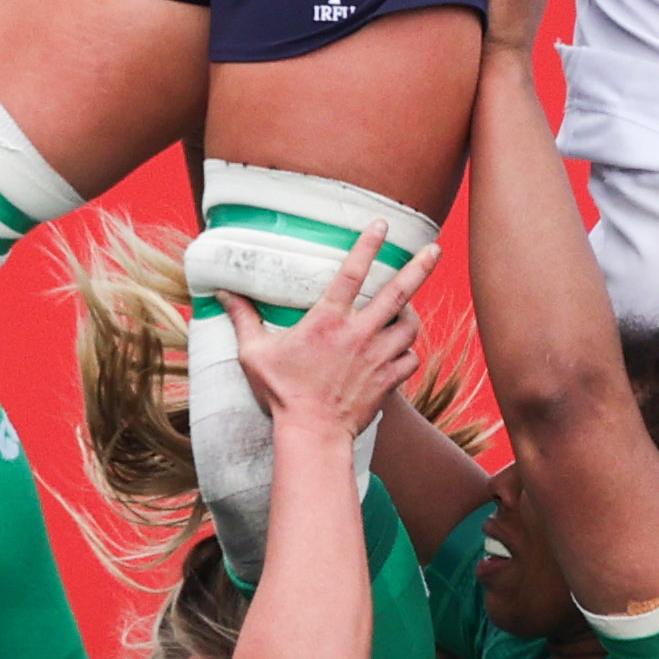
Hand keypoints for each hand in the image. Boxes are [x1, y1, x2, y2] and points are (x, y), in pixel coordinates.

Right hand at [227, 229, 418, 444]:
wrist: (313, 433)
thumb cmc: (282, 393)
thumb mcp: (255, 353)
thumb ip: (243, 319)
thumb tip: (224, 293)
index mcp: (328, 320)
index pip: (352, 272)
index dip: (368, 245)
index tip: (381, 225)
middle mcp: (359, 333)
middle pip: (398, 292)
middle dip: (419, 267)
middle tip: (434, 249)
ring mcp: (378, 356)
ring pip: (409, 326)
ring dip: (411, 316)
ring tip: (407, 311)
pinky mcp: (389, 380)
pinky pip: (411, 359)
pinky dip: (409, 353)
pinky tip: (401, 351)